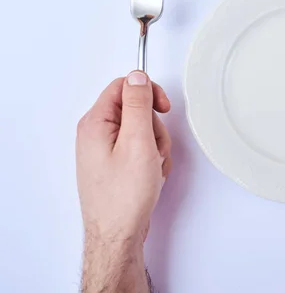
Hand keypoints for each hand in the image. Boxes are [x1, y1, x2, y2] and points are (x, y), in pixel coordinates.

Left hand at [76, 71, 171, 292]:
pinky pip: (140, 148)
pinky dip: (151, 159)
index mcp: (96, 123)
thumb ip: (138, 105)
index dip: (148, 92)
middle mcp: (96, 133)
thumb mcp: (137, 142)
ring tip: (152, 167)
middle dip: (154, 128)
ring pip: (142, 130)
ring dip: (155, 146)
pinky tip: (150, 175)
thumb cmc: (124, 196)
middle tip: (153, 149)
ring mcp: (105, 150)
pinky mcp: (115, 163)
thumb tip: (138, 76)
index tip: (162, 108)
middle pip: (136, 109)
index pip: (124, 86)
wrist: (118, 234)